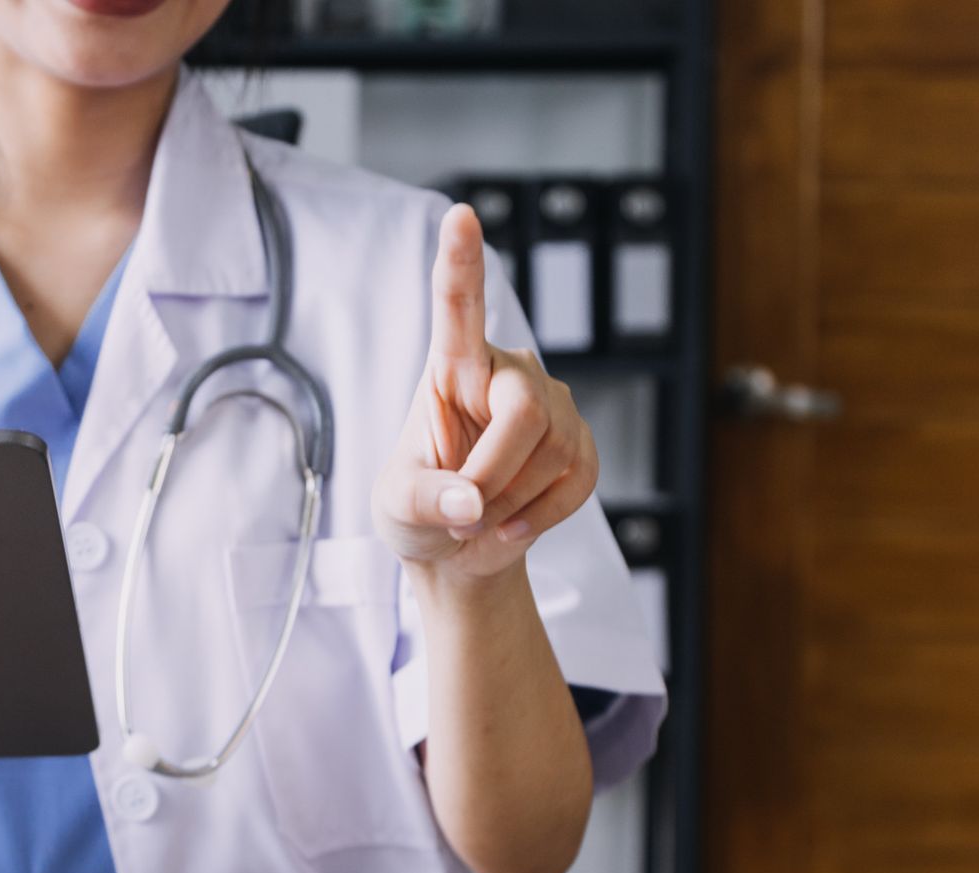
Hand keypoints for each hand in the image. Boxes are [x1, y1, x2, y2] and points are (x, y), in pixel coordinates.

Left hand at [373, 204, 598, 581]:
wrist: (459, 551)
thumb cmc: (420, 510)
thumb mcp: (397, 507)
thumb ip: (424, 499)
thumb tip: (470, 499)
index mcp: (452, 367)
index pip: (459, 307)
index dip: (461, 262)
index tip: (460, 215)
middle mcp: (508, 373)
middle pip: (524, 411)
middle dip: (495, 472)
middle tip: (464, 515)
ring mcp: (552, 405)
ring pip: (551, 452)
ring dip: (510, 502)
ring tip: (479, 516)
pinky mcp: (581, 444)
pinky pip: (576, 481)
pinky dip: (539, 516)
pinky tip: (511, 523)